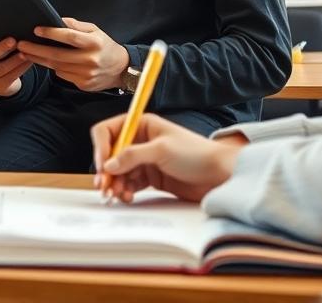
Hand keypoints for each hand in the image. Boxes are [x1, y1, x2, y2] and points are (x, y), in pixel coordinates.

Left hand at [18, 17, 128, 91]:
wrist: (120, 69)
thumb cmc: (104, 46)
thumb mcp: (95, 30)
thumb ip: (76, 25)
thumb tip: (56, 19)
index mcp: (95, 43)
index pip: (70, 37)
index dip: (51, 33)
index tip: (36, 29)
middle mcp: (91, 60)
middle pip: (57, 55)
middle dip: (36, 49)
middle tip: (21, 44)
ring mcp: (87, 75)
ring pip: (57, 67)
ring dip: (39, 59)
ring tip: (25, 52)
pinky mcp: (83, 85)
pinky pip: (62, 75)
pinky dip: (53, 68)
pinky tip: (44, 61)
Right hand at [90, 113, 245, 203]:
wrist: (220, 175)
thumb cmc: (196, 154)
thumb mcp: (162, 150)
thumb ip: (132, 156)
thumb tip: (108, 165)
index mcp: (141, 125)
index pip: (108, 132)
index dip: (101, 148)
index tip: (102, 165)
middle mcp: (139, 141)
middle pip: (110, 154)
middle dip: (106, 171)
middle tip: (104, 187)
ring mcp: (144, 160)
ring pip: (118, 171)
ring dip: (115, 183)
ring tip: (119, 195)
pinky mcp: (150, 177)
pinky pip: (129, 183)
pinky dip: (125, 190)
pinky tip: (128, 196)